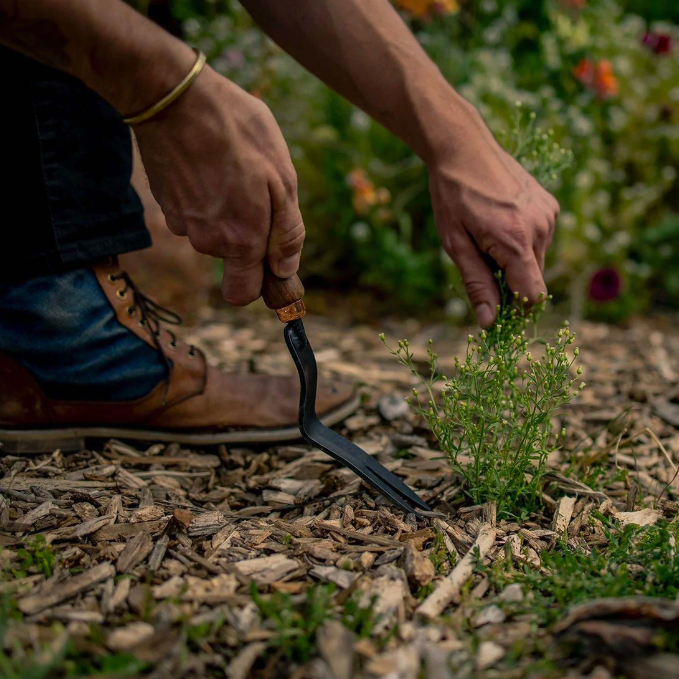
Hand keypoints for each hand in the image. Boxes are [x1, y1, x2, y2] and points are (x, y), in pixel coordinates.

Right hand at [132, 66, 303, 305]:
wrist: (174, 97)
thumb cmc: (238, 132)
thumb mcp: (282, 178)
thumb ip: (286, 233)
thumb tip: (284, 270)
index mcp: (241, 240)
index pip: (243, 294)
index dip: (259, 284)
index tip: (270, 265)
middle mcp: (207, 241)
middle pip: (233, 257)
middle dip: (249, 234)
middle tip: (256, 191)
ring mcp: (182, 224)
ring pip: (214, 232)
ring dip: (228, 210)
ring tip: (232, 168)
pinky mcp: (165, 204)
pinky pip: (194, 213)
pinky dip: (205, 196)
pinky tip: (209, 163)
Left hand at [428, 103, 558, 326]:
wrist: (463, 148)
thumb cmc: (453, 197)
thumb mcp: (455, 245)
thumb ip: (476, 284)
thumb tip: (490, 322)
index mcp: (516, 242)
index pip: (532, 295)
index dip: (516, 311)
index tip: (497, 312)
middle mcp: (540, 228)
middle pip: (534, 279)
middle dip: (510, 283)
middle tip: (480, 264)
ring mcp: (548, 214)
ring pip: (537, 259)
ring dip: (515, 261)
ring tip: (486, 237)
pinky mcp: (549, 204)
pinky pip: (539, 238)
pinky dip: (522, 242)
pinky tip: (499, 223)